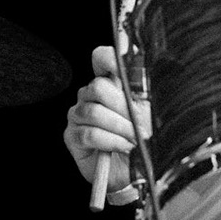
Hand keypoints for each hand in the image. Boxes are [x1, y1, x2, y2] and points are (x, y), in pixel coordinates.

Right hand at [61, 46, 150, 193]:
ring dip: (120, 127)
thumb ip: (140, 85)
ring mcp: (78, 114)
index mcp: (110, 83)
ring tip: (134, 139)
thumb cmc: (141, 138)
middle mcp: (89, 95)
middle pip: (98, 87)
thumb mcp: (148, 111)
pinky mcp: (72, 136)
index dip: (109, 59)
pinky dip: (110, 141)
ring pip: (94, 111)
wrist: (133, 171)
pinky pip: (89, 133)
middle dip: (123, 107)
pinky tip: (123, 146)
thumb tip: (132, 49)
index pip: (101, 58)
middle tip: (140, 124)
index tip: (121, 68)